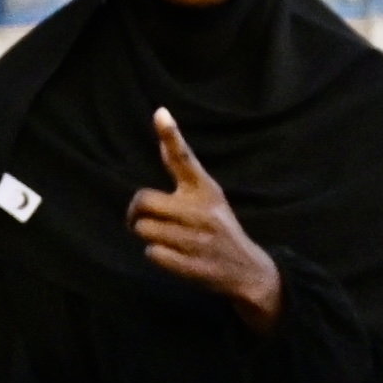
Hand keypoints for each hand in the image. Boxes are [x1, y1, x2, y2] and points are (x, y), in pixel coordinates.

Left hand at [127, 108, 285, 327]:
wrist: (246, 270)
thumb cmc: (218, 226)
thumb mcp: (208, 194)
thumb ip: (183, 167)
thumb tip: (162, 130)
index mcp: (206, 189)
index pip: (184, 158)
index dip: (171, 136)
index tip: (160, 113)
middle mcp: (202, 211)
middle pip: (144, 201)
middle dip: (136, 212)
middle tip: (142, 218)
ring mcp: (197, 239)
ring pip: (144, 229)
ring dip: (148, 235)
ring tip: (167, 238)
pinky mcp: (192, 265)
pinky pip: (152, 253)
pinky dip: (157, 254)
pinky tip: (174, 254)